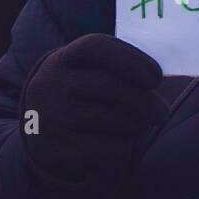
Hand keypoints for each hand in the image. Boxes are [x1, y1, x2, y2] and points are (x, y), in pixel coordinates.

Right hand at [21, 34, 168, 187]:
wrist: (36, 134)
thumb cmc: (81, 96)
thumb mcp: (89, 74)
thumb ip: (120, 71)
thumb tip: (155, 82)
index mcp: (63, 60)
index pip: (95, 47)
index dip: (131, 59)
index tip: (156, 78)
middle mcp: (52, 85)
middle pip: (111, 87)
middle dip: (145, 102)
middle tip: (162, 113)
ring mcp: (50, 119)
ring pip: (113, 121)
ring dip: (135, 126)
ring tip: (134, 125)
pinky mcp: (55, 151)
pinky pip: (108, 150)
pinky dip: (122, 149)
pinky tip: (117, 145)